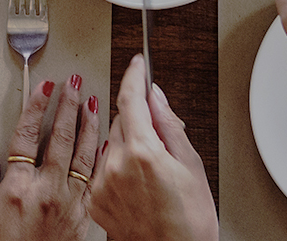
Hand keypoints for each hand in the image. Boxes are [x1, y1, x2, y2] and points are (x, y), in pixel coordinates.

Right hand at [0, 76, 99, 240]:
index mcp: (19, 187)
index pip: (28, 134)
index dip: (37, 106)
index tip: (44, 87)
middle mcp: (48, 190)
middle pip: (61, 137)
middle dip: (68, 104)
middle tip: (73, 82)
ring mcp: (69, 203)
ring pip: (84, 154)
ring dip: (89, 124)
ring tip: (93, 101)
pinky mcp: (83, 216)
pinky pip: (95, 178)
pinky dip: (101, 156)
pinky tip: (105, 142)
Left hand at [89, 54, 217, 240]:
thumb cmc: (191, 224)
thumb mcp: (191, 167)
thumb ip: (169, 124)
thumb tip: (155, 95)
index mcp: (143, 152)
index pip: (131, 97)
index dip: (134, 75)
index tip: (137, 63)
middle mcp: (116, 164)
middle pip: (121, 119)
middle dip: (138, 120)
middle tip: (159, 139)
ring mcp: (102, 183)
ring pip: (110, 142)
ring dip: (126, 144)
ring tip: (150, 172)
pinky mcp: (95, 199)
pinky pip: (102, 167)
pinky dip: (116, 166)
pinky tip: (135, 185)